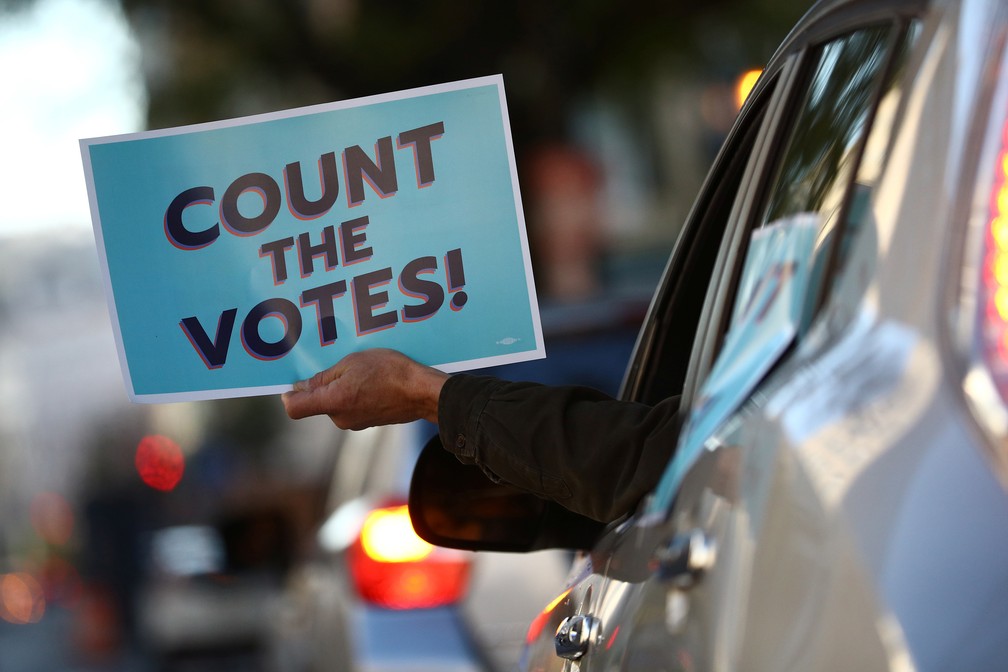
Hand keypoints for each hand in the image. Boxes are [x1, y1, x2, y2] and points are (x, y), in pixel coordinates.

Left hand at [281, 349, 447, 429]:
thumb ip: (324, 376)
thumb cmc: (390, 372)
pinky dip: (357, 394)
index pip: (294, 408)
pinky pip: (353, 406)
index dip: (289, 395)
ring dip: (343, 388)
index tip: (293, 384)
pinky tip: (373, 380)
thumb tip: (302, 386)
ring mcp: (355, 423)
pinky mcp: (368, 422)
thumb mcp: (353, 363)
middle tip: (340, 364)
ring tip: (362, 370)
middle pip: (318, 403)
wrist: (423, 392)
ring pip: (337, 404)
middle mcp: (340, 418)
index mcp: (333, 402)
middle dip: (325, 385)